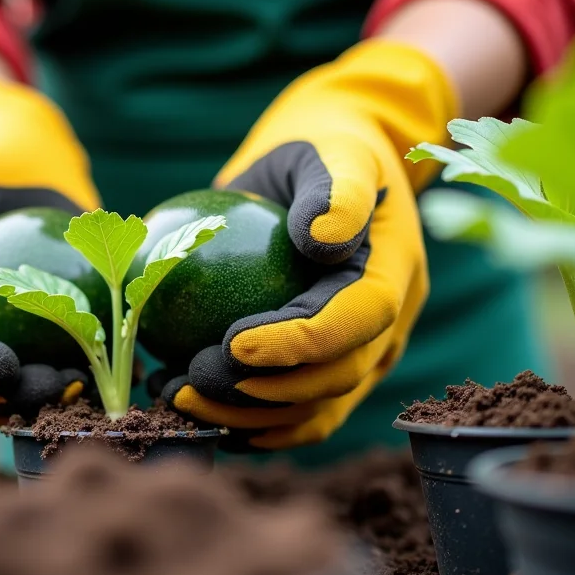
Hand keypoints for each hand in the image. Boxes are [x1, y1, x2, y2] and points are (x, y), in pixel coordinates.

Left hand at [161, 40, 456, 449]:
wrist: (332, 166)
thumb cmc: (324, 150)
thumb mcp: (335, 150)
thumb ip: (335, 189)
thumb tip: (320, 239)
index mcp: (395, 272)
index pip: (357, 320)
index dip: (300, 342)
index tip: (233, 343)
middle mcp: (388, 325)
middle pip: (336, 379)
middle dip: (265, 394)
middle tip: (190, 382)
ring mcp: (362, 354)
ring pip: (315, 410)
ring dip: (248, 419)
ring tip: (179, 400)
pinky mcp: (329, 369)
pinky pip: (297, 412)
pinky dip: (251, 424)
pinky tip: (197, 416)